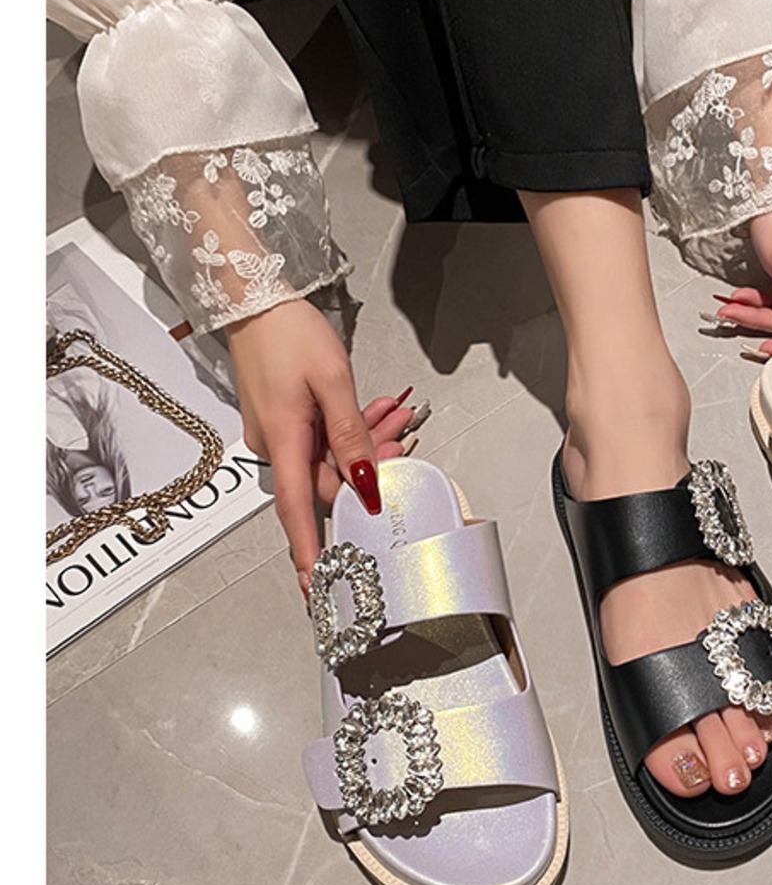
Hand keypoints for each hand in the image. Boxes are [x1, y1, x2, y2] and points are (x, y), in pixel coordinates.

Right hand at [225, 300, 412, 597]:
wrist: (254, 298)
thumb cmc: (289, 333)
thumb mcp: (333, 381)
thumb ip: (351, 434)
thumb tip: (364, 481)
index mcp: (283, 440)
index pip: (297, 511)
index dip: (311, 551)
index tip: (319, 586)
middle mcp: (275, 444)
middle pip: (329, 479)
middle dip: (370, 466)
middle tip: (404, 434)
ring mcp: (278, 433)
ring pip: (331, 456)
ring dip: (365, 442)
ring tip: (395, 413)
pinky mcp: (285, 420)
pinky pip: (323, 439)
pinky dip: (350, 429)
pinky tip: (374, 409)